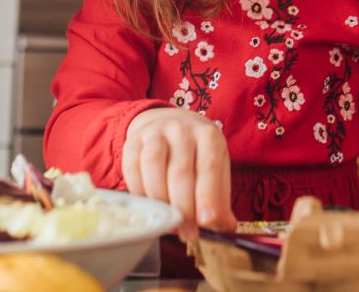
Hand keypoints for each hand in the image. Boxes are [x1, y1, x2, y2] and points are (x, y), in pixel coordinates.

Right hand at [123, 107, 236, 238]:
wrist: (168, 124)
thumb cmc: (196, 155)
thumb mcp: (215, 169)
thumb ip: (219, 199)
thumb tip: (226, 227)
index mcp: (208, 136)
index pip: (209, 168)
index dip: (207, 197)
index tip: (206, 222)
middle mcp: (182, 130)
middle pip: (180, 171)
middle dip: (183, 208)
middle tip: (187, 234)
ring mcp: (155, 133)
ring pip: (153, 167)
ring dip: (160, 201)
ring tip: (167, 222)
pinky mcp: (133, 141)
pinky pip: (132, 168)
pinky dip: (139, 191)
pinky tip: (149, 208)